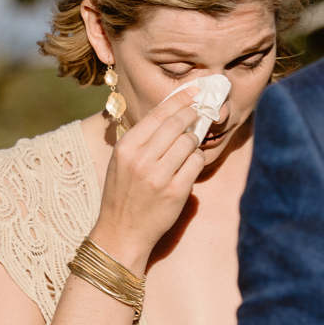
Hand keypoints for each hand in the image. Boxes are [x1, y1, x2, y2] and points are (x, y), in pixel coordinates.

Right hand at [89, 82, 214, 263]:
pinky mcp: (175, 191)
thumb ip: (142, 139)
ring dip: (194, 141)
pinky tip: (190, 165)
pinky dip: (196, 160)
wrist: (121, 232)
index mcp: (126, 147)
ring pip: (189, 142)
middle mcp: (141, 159)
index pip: (158, 114)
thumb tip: (172, 114)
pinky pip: (196, 163)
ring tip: (189, 147)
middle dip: (193, 114)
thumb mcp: (121, 162)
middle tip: (202, 109)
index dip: (180, 100)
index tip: (195, 92)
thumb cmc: (122, 194)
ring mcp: (159, 176)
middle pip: (176, 124)